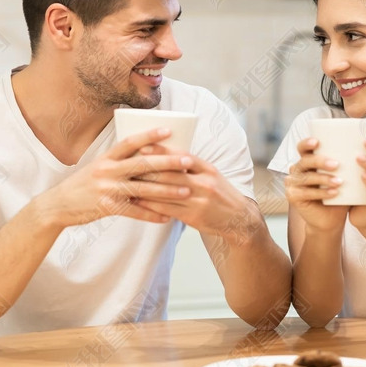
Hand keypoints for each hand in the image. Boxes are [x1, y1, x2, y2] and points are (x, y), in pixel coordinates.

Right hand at [36, 128, 195, 229]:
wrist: (58, 205)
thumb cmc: (82, 186)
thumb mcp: (97, 167)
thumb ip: (117, 161)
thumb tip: (143, 153)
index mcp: (106, 158)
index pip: (130, 142)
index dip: (149, 135)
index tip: (169, 131)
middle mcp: (108, 171)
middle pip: (142, 164)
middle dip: (168, 162)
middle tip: (188, 160)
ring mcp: (108, 189)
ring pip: (143, 189)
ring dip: (167, 190)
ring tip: (187, 190)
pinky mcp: (108, 207)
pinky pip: (135, 212)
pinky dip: (152, 215)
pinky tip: (167, 217)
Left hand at [125, 150, 259, 240]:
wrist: (238, 220)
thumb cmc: (220, 195)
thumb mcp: (211, 175)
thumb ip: (192, 167)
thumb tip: (167, 155)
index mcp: (208, 169)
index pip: (182, 156)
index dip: (161, 151)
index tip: (142, 146)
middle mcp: (204, 183)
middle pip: (171, 173)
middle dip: (147, 169)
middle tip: (127, 165)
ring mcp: (199, 201)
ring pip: (167, 192)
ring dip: (145, 187)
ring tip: (127, 183)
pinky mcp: (194, 217)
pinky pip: (168, 210)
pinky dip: (151, 205)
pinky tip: (138, 202)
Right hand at [283, 138, 349, 234]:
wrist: (332, 220)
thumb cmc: (339, 195)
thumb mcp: (343, 177)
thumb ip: (346, 163)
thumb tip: (365, 146)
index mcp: (307, 161)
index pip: (303, 148)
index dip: (307, 143)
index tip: (317, 142)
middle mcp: (297, 170)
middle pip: (305, 161)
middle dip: (320, 161)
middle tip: (336, 165)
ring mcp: (292, 183)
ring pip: (307, 177)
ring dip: (324, 179)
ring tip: (340, 182)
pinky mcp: (292, 196)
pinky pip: (307, 192)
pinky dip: (322, 193)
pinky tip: (334, 193)